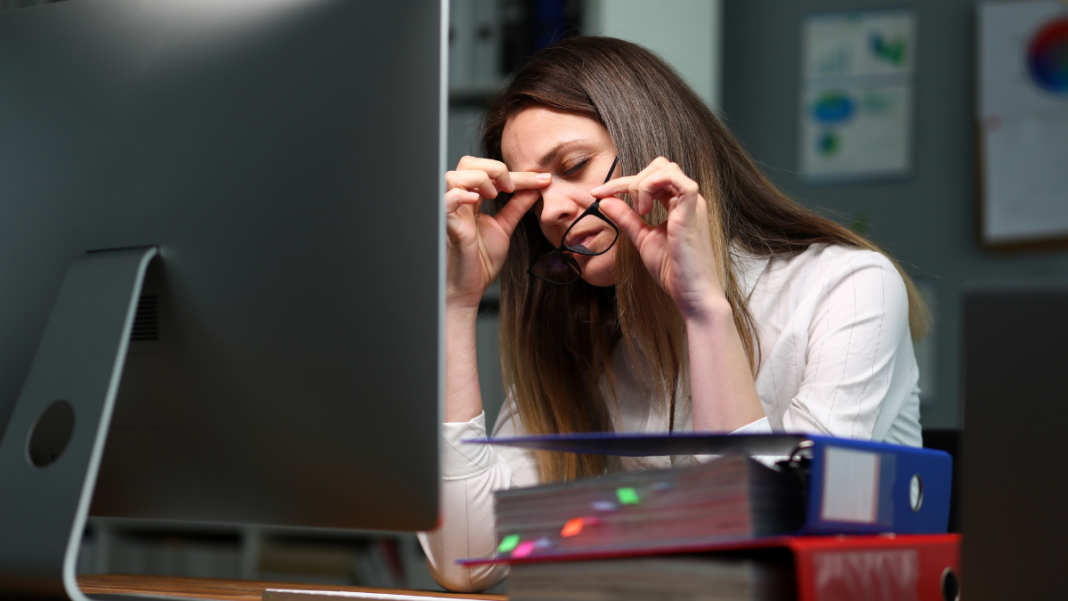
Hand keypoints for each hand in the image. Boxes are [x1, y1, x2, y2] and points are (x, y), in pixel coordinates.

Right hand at [445, 156, 549, 308]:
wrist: (469, 288)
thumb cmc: (480, 261)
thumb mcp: (505, 227)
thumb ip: (517, 206)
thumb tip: (536, 189)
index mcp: (472, 199)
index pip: (491, 173)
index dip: (519, 174)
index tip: (544, 179)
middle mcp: (460, 201)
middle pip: (467, 163)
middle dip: (493, 168)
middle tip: (510, 186)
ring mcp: (451, 212)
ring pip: (454, 175)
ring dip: (479, 178)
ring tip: (494, 194)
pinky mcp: (447, 225)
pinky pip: (447, 199)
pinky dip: (461, 194)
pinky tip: (477, 200)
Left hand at [592, 157, 724, 321]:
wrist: (692, 294)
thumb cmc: (674, 270)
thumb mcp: (642, 238)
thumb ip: (626, 218)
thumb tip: (604, 202)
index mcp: (677, 204)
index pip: (649, 178)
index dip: (620, 183)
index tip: (597, 194)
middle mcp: (686, 199)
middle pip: (658, 165)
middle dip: (632, 180)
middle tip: (624, 206)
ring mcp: (692, 203)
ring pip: (666, 168)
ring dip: (642, 184)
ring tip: (640, 211)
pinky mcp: (694, 211)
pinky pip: (679, 181)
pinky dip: (655, 185)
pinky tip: (645, 208)